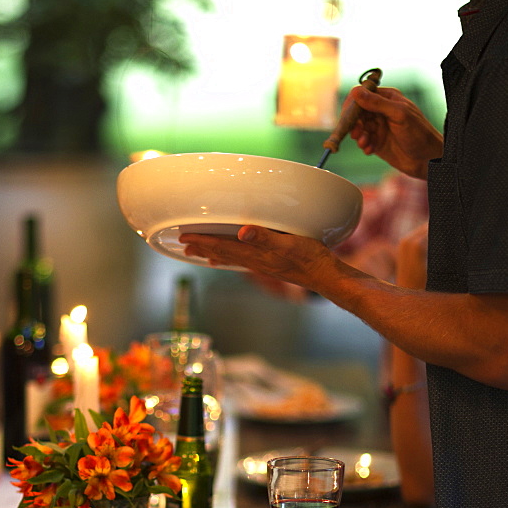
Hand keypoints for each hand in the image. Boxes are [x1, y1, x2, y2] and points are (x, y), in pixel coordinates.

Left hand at [180, 227, 334, 291]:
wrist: (324, 275)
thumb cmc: (309, 258)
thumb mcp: (289, 243)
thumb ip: (265, 237)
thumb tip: (242, 232)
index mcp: (255, 254)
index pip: (222, 246)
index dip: (202, 240)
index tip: (184, 236)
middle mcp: (254, 261)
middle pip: (221, 253)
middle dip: (201, 247)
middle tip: (183, 242)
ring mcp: (261, 263)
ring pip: (229, 257)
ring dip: (212, 253)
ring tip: (197, 252)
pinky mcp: (269, 263)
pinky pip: (241, 259)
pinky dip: (228, 257)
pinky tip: (228, 257)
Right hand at [347, 85, 443, 179]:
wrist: (428, 159)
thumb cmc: (419, 134)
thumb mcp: (399, 114)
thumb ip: (377, 103)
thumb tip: (356, 91)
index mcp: (388, 99)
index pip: (363, 94)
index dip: (353, 104)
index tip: (348, 115)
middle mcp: (382, 111)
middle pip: (358, 112)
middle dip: (354, 123)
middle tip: (355, 132)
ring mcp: (379, 128)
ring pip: (358, 128)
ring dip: (358, 136)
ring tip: (365, 143)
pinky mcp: (377, 143)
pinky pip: (363, 142)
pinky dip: (364, 146)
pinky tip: (370, 150)